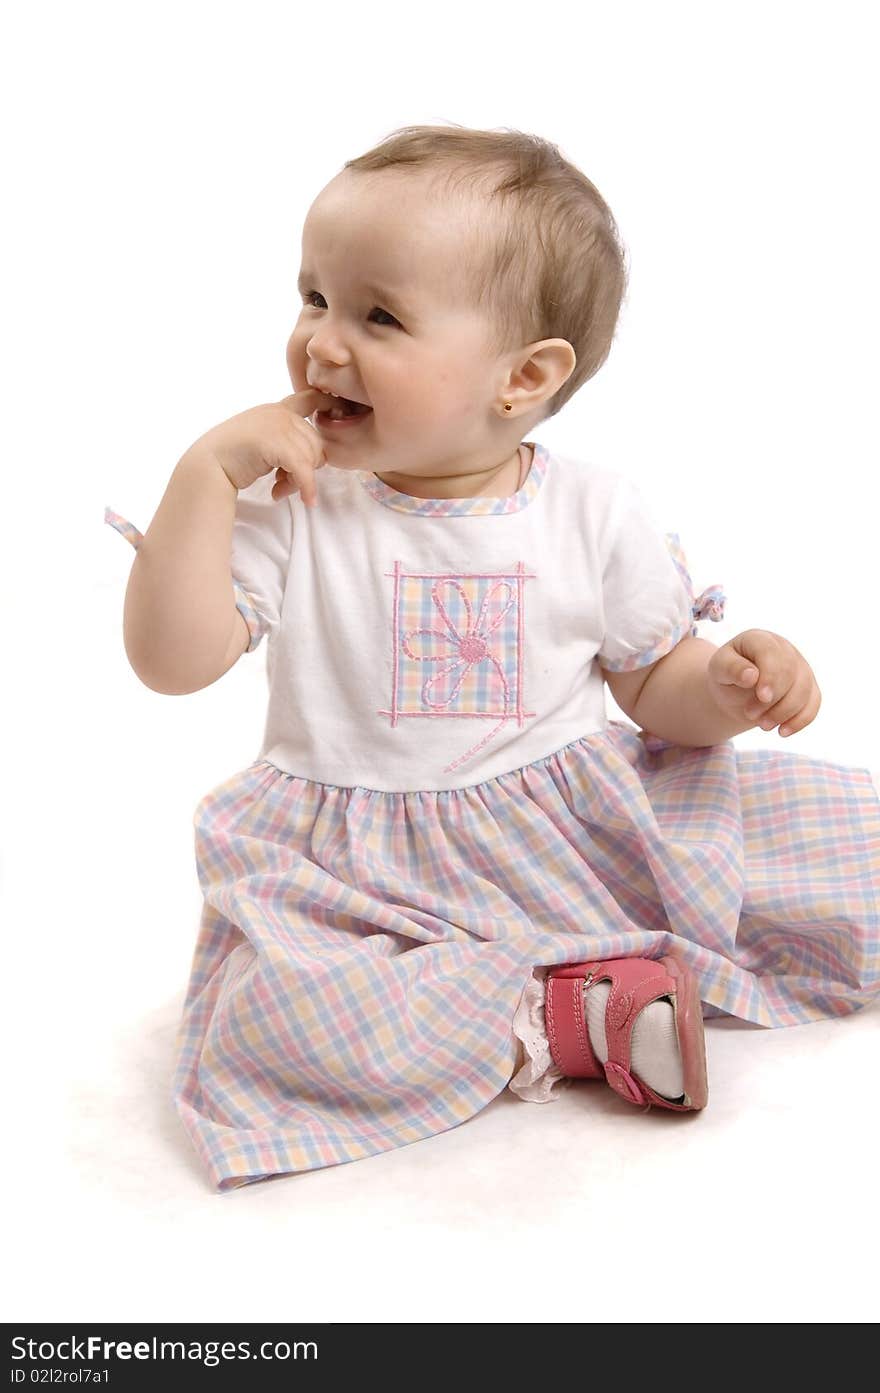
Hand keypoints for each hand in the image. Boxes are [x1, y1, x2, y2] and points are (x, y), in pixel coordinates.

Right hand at [182, 389, 335, 503]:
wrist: (208, 466)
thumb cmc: (233, 459)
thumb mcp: (263, 443)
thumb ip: (286, 443)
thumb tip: (316, 461)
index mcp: (276, 409)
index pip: (311, 398)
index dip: (329, 404)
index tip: (341, 413)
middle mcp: (280, 413)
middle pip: (317, 443)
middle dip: (307, 468)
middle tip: (285, 483)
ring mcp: (278, 425)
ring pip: (312, 458)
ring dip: (300, 480)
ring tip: (280, 488)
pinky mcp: (277, 443)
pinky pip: (305, 470)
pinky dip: (307, 488)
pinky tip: (306, 500)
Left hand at [706, 629, 821, 737]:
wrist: (736, 690)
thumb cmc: (726, 676)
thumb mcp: (719, 669)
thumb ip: (731, 668)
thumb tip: (752, 675)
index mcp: (760, 639)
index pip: (771, 653)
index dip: (771, 675)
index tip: (762, 697)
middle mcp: (785, 649)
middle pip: (791, 673)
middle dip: (773, 699)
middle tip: (750, 714)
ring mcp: (800, 667)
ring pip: (804, 690)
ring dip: (785, 712)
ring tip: (763, 725)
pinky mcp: (808, 687)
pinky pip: (813, 703)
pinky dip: (800, 720)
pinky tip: (782, 732)